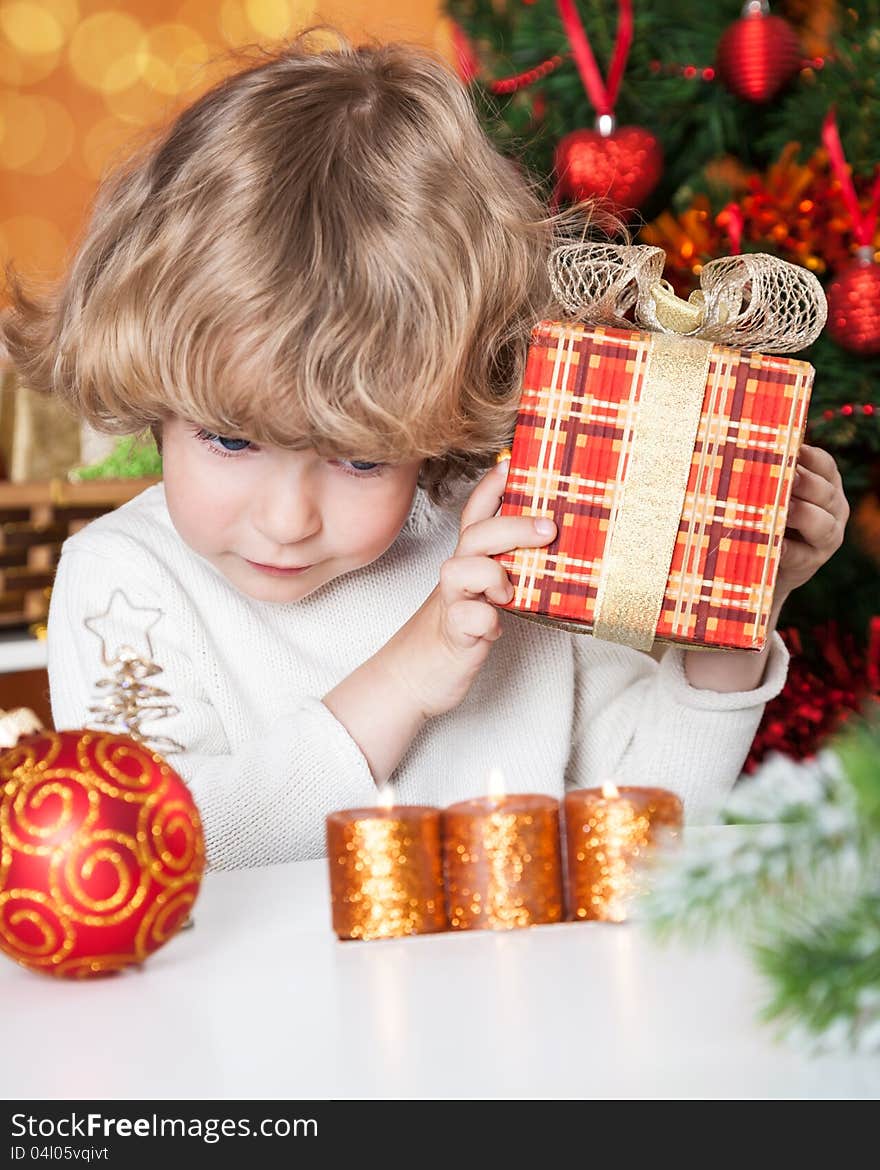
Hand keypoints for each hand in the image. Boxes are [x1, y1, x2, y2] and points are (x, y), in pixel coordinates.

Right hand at [378, 459, 556, 718]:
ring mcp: (452, 603)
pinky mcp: (452, 633)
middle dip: (512, 525)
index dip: (492, 487)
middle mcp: (458, 576)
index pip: (476, 515)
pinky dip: (485, 622)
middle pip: (476, 535)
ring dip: (492, 575)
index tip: (512, 462)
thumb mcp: (483, 594)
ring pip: (461, 570)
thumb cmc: (457, 630)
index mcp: (468, 562)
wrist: (411, 677)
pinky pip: (467, 618)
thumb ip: (507, 570)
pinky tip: (494, 630)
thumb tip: (553, 549)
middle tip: (548, 529)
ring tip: (508, 596)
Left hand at [776, 444, 848, 602]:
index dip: (811, 457)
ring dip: (801, 514)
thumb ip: (765, 474)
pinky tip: (774, 544)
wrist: (766, 563)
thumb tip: (742, 450)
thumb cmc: (765, 515)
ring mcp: (827, 537)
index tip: (794, 450)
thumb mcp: (770, 492)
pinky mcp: (812, 562)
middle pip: (824, 492)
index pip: (825, 465)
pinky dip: (787, 550)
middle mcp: (833, 509)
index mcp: (825, 484)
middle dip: (805, 483)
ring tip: (782, 509)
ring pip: (821, 523)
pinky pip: (801, 555)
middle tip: (786, 477)